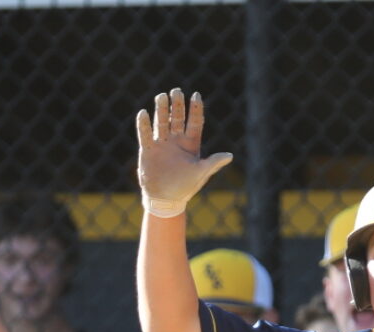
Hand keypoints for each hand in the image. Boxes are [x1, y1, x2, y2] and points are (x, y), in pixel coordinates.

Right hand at [136, 88, 234, 217]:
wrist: (166, 198)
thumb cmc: (186, 187)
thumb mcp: (201, 174)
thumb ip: (213, 163)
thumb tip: (229, 156)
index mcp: (191, 144)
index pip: (194, 122)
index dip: (196, 109)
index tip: (196, 95)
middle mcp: (176, 140)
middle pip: (177, 118)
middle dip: (177, 105)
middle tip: (176, 91)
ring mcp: (162, 143)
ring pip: (161, 122)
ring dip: (161, 110)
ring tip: (161, 96)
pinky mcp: (148, 150)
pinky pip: (145, 134)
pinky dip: (144, 124)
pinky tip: (143, 113)